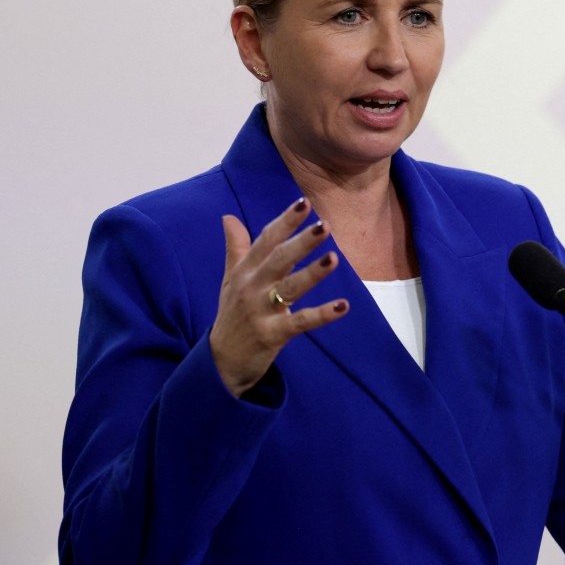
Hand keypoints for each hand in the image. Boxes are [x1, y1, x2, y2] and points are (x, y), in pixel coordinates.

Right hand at [210, 198, 348, 397]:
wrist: (222, 361)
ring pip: (290, 288)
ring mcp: (261, 311)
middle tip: (324, 225)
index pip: (266, 241)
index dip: (285, 222)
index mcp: (245, 271)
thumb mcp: (230, 280)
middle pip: (279, 260)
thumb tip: (227, 217)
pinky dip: (322, 315)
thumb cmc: (231, 314)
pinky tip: (343, 306)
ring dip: (312, 273)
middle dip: (301, 242)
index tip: (304, 203)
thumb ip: (236, 248)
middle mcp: (252, 288)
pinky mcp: (273, 335)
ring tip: (334, 257)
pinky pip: (301, 322)